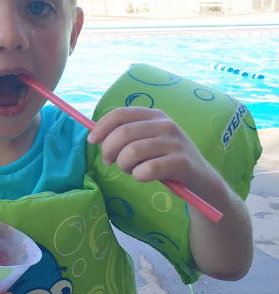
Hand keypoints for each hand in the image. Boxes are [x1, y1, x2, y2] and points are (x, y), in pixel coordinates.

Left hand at [87, 106, 210, 194]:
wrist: (201, 179)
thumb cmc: (165, 159)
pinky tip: (143, 176)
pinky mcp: (182, 163)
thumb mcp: (148, 140)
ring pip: (132, 152)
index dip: (101, 127)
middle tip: (110, 162)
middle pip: (123, 133)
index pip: (120, 114)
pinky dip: (138, 176)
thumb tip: (95, 135)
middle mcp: (166, 125)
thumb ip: (127, 135)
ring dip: (124, 165)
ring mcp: (175, 143)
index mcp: (155, 115)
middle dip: (109, 150)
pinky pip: (147, 170)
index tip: (92, 141)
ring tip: (130, 169)